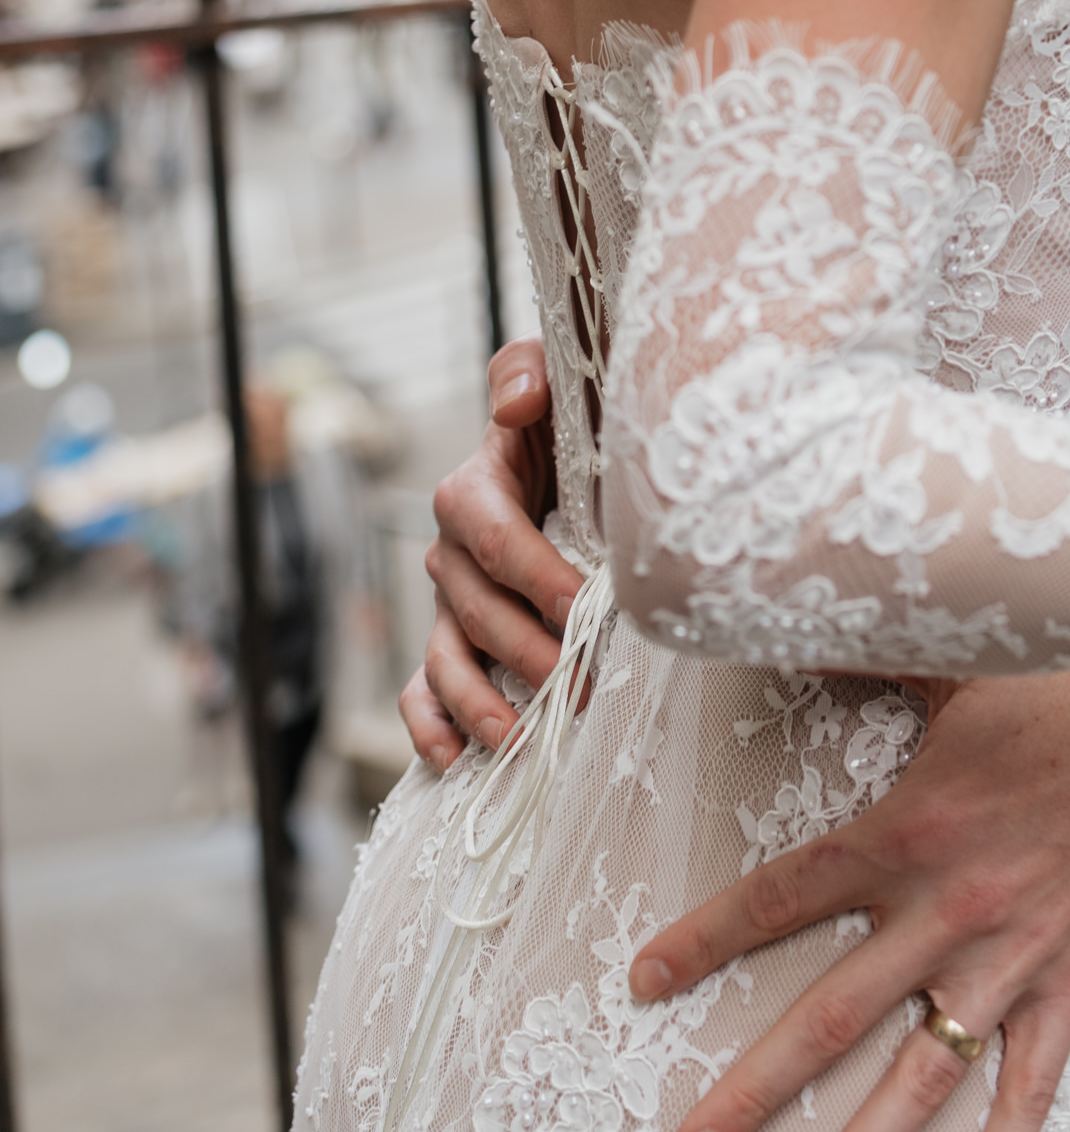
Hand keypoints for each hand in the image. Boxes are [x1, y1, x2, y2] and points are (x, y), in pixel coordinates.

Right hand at [398, 340, 584, 773]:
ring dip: (480, 701)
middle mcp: (452, 550)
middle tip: (579, 683)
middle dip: (527, 650)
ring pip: (448, 656)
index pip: (493, 535)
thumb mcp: (556, 376)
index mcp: (474, 488)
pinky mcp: (453, 637)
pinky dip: (431, 726)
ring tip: (517, 738)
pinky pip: (424, 687)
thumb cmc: (568, 416)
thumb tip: (514, 404)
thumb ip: (528, 372)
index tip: (583, 606)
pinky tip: (453, 759)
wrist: (569, 453)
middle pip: (476, 608)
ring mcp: (449, 601)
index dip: (535, 573)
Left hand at [626, 664, 1069, 1131]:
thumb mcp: (964, 663)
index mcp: (907, 831)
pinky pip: (1029, 1091)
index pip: (784, 894)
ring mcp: (1011, 960)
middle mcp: (947, 910)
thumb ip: (877, 656)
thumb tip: (799, 611)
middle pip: (831, 1017)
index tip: (644, 980)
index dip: (708, 938)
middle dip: (755, 1091)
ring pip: (919, 1078)